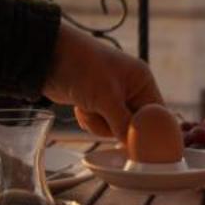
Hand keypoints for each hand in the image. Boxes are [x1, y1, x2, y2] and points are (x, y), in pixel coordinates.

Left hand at [42, 22, 163, 138]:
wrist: (48, 57)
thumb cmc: (82, 68)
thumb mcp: (106, 97)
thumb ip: (123, 124)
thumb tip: (134, 146)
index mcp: (142, 81)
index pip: (156, 114)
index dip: (148, 131)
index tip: (139, 148)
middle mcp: (131, 89)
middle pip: (135, 124)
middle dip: (115, 125)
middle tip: (101, 114)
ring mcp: (112, 97)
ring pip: (115, 127)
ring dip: (99, 123)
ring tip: (87, 106)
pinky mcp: (96, 103)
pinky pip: (100, 124)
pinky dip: (90, 120)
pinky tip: (80, 107)